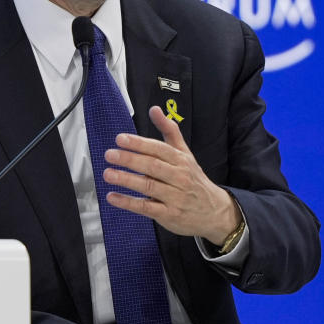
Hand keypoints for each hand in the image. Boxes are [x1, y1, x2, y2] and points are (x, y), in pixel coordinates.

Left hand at [101, 106, 240, 244]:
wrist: (215, 212)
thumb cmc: (193, 179)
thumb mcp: (185, 153)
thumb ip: (169, 131)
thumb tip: (154, 109)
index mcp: (181, 160)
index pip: (159, 149)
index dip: (139, 143)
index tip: (120, 139)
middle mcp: (179, 177)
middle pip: (153, 166)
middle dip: (130, 159)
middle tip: (110, 154)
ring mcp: (175, 197)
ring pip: (149, 186)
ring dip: (127, 179)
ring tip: (108, 173)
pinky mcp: (169, 214)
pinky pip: (146, 207)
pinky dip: (128, 203)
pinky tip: (112, 197)